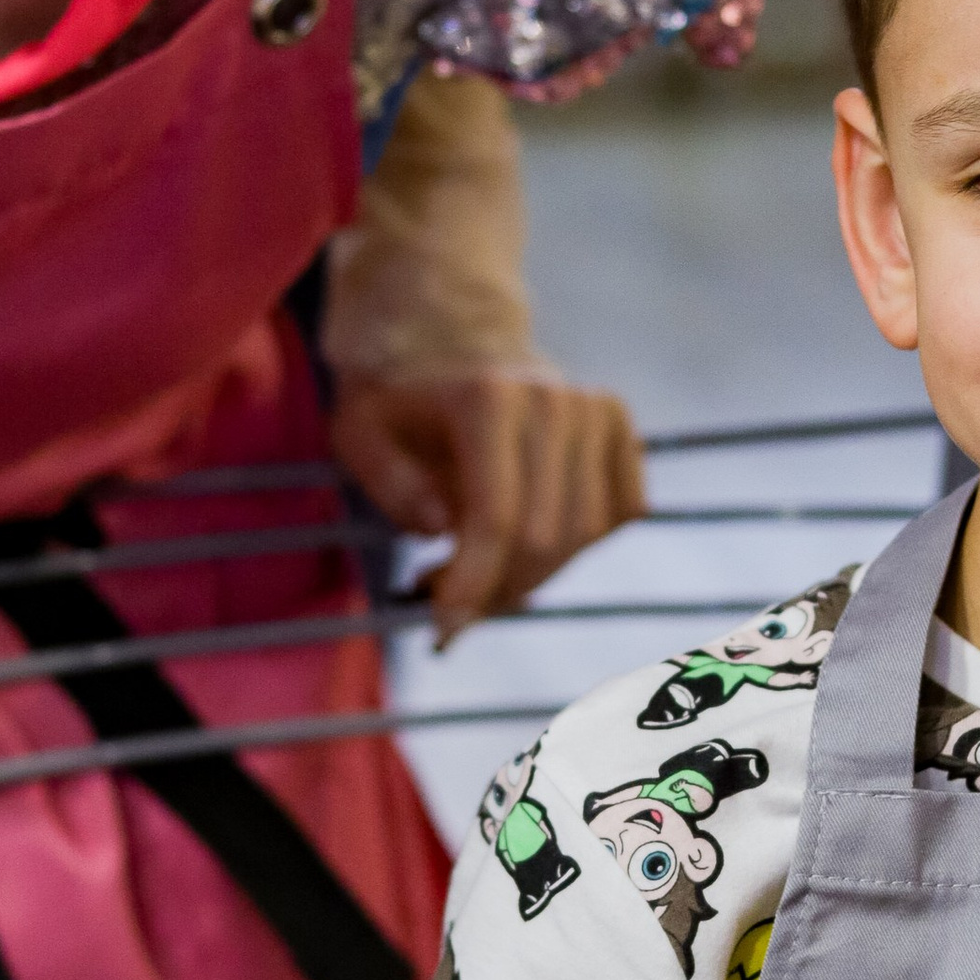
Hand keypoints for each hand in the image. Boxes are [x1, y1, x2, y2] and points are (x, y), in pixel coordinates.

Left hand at [331, 368, 644, 638]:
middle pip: (544, 538)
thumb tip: (442, 527)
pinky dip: (576, 543)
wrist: (450, 350)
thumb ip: (390, 483)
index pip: (497, 518)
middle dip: (496, 588)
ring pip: (584, 536)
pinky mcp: (620, 427)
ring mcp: (595, 411)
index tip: (445, 628)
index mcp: (488, 398)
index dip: (474, 584)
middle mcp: (553, 400)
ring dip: (532, 574)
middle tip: (449, 602)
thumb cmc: (399, 408)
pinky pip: (618, 516)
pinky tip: (527, 536)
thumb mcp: (359, 436)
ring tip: (479, 571)